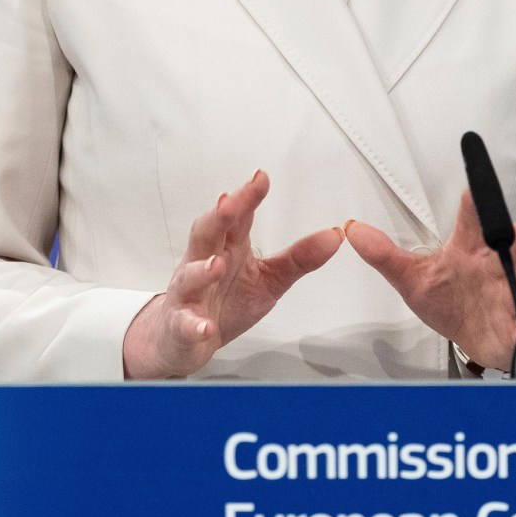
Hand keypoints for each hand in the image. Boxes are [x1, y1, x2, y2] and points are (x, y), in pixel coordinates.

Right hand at [122, 170, 344, 379]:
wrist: (184, 339)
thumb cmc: (224, 302)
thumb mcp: (268, 279)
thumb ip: (298, 258)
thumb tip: (334, 236)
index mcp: (227, 247)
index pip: (236, 217)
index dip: (246, 196)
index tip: (261, 178)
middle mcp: (203, 263)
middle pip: (207, 234)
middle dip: (217, 217)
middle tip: (230, 202)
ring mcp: (188, 295)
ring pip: (190, 277)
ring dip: (202, 270)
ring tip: (217, 265)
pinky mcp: (181, 326)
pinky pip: (185, 325)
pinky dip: (193, 326)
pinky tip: (205, 327)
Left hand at [345, 192, 515, 372]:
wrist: (474, 337)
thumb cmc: (447, 300)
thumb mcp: (410, 277)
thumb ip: (383, 254)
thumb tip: (353, 230)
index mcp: (466, 250)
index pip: (470, 221)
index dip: (473, 204)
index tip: (473, 191)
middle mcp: (490, 266)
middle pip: (505, 244)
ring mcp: (506, 291)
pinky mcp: (514, 318)